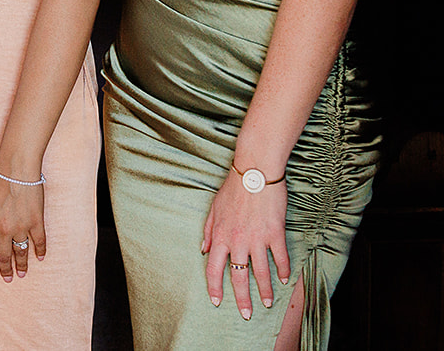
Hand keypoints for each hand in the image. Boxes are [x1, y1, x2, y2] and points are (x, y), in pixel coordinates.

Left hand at [0, 167, 45, 283]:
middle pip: (4, 255)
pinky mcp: (36, 222)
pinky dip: (40, 251)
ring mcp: (21, 227)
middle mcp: (3, 229)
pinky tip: (40, 258)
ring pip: (20, 252)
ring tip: (21, 274)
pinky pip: (39, 241)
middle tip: (8, 279)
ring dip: (21, 265)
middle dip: (5, 270)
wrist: (16, 169)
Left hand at [201, 169, 290, 319]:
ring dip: (265, 290)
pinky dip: (283, 271)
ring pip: (261, 272)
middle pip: (238, 277)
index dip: (214, 287)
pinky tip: (284, 280)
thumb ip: (208, 231)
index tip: (216, 301)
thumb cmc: (233, 188)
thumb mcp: (213, 209)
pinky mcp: (275, 233)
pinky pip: (280, 258)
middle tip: (246, 315)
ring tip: (267, 303)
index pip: (214, 268)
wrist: (254, 172)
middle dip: (242, 299)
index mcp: (220, 236)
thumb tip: (204, 250)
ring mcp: (257, 238)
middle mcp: (237, 241)